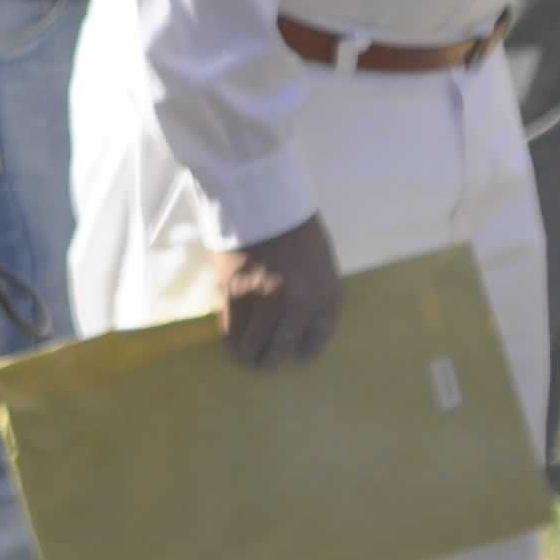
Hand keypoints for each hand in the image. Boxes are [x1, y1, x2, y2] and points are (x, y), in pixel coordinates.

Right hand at [217, 215, 343, 370]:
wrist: (262, 196)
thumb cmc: (297, 226)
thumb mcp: (320, 262)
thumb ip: (313, 292)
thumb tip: (298, 321)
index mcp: (327, 294)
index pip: (317, 339)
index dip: (304, 351)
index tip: (296, 355)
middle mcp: (299, 303)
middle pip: (283, 346)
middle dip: (273, 358)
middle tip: (266, 363)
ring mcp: (264, 298)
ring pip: (254, 342)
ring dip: (251, 355)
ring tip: (248, 359)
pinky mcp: (233, 291)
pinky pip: (232, 326)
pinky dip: (232, 337)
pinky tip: (233, 341)